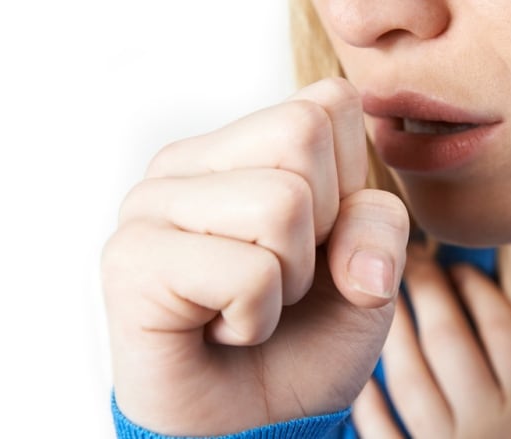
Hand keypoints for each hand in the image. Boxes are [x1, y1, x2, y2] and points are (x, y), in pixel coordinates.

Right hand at [102, 78, 409, 435]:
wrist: (255, 417)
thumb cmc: (306, 338)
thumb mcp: (371, 276)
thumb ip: (379, 229)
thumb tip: (355, 251)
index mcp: (243, 146)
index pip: (329, 103)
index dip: (351, 187)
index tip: (319, 243)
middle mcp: (189, 161)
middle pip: (303, 135)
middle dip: (322, 231)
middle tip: (282, 279)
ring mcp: (151, 204)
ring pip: (281, 202)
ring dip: (289, 282)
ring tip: (252, 305)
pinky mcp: (130, 260)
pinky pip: (247, 271)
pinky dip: (256, 318)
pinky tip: (221, 328)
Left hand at [353, 245, 510, 438]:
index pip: (499, 325)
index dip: (476, 287)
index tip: (458, 262)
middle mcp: (485, 419)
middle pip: (448, 339)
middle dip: (428, 292)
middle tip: (410, 255)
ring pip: (411, 376)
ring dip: (395, 332)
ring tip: (382, 295)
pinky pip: (384, 434)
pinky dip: (369, 402)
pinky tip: (360, 375)